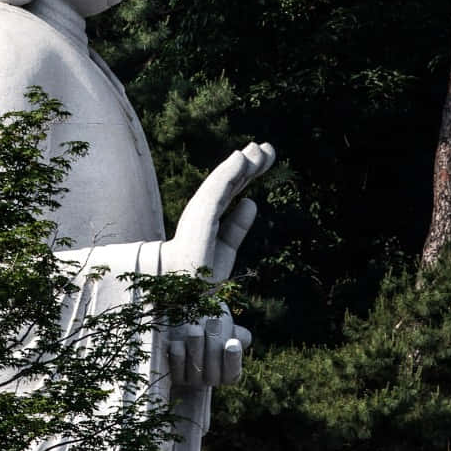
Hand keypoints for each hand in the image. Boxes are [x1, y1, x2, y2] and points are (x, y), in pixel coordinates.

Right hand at [163, 142, 274, 280]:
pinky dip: (227, 173)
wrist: (182, 303)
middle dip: (248, 165)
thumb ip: (236, 227)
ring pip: (223, 183)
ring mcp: (198, 218)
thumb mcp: (225, 252)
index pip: (229, 193)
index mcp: (207, 223)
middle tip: (268, 147)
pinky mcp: (198, 221)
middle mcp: (202, 217)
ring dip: (241, 164)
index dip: (246, 175)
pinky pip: (216, 192)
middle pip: (229, 184)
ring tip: (260, 148)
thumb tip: (251, 202)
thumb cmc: (199, 282)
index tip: (264, 158)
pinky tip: (240, 158)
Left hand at [167, 303, 251, 386]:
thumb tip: (240, 341)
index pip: (232, 373)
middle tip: (213, 322)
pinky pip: (177, 364)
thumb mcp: (225, 324)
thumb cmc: (209, 320)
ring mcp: (190, 379)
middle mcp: (210, 379)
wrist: (180, 319)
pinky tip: (177, 340)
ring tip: (195, 329)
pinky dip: (178, 350)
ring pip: (194, 368)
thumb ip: (238, 334)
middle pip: (213, 374)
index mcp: (228, 370)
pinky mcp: (173, 373)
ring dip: (196, 346)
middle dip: (213, 346)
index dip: (232, 360)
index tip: (232, 343)